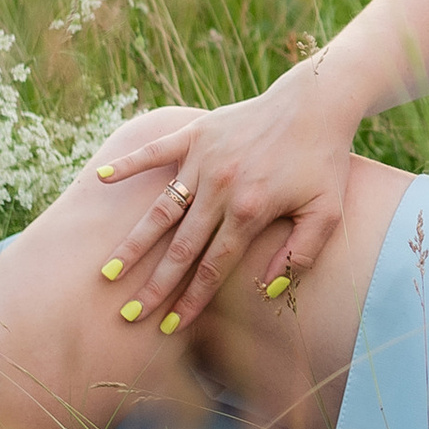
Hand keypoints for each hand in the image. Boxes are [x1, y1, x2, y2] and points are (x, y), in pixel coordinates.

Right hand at [87, 78, 362, 327]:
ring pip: (160, 209)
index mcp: (251, 211)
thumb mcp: (327, 212)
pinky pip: (156, 151)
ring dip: (134, 242)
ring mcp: (205, 159)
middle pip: (181, 248)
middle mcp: (221, 188)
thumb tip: (267, 292)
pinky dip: (128, 165)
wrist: (317, 102)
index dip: (191, 300)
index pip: (213, 267)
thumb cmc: (324, 161)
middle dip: (154, 285)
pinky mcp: (197, 133)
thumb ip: (300, 254)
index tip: (169, 326)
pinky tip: (101, 179)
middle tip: (129, 314)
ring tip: (109, 271)